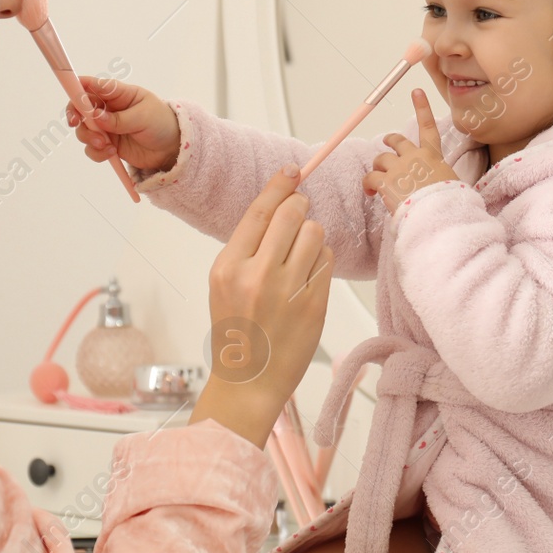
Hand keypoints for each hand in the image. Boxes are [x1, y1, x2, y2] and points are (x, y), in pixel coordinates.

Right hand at [66, 75, 181, 174]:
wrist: (171, 148)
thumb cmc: (162, 123)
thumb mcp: (144, 117)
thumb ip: (119, 119)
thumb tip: (96, 117)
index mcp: (118, 93)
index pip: (93, 85)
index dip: (78, 88)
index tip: (73, 99)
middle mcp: (108, 108)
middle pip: (80, 107)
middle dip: (76, 116)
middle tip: (77, 124)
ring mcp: (106, 127)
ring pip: (83, 129)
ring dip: (89, 138)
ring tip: (107, 146)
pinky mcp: (106, 144)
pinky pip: (91, 148)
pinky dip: (97, 152)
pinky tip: (111, 153)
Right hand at [191, 165, 333, 448]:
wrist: (249, 381)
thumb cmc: (237, 331)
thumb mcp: (225, 283)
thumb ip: (248, 246)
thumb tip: (280, 204)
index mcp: (228, 266)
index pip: (259, 210)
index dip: (279, 185)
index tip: (292, 172)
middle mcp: (257, 275)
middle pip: (293, 213)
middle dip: (300, 208)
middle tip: (300, 214)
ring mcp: (288, 290)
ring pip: (316, 233)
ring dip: (313, 237)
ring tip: (300, 257)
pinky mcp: (315, 304)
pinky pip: (327, 261)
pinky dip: (322, 262)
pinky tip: (308, 279)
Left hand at [363, 88, 459, 212]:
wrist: (438, 214)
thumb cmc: (449, 203)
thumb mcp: (453, 184)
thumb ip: (442, 179)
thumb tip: (445, 188)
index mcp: (433, 156)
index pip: (427, 127)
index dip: (422, 107)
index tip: (416, 92)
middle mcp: (414, 157)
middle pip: (397, 141)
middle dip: (390, 141)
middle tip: (386, 144)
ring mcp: (399, 168)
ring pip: (381, 159)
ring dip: (378, 167)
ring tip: (377, 181)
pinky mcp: (386, 181)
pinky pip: (370, 177)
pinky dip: (368, 185)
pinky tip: (370, 193)